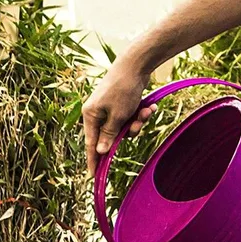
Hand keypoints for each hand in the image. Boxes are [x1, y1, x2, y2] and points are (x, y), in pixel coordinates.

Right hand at [82, 59, 155, 176]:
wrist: (135, 64)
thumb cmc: (123, 89)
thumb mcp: (118, 116)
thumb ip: (109, 135)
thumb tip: (101, 152)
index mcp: (90, 115)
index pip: (91, 144)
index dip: (93, 161)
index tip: (93, 176)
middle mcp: (97, 113)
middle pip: (111, 136)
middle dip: (128, 132)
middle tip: (137, 124)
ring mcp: (109, 108)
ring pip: (123, 128)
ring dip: (137, 123)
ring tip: (145, 111)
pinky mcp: (120, 104)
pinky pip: (130, 118)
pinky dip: (140, 115)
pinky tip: (149, 107)